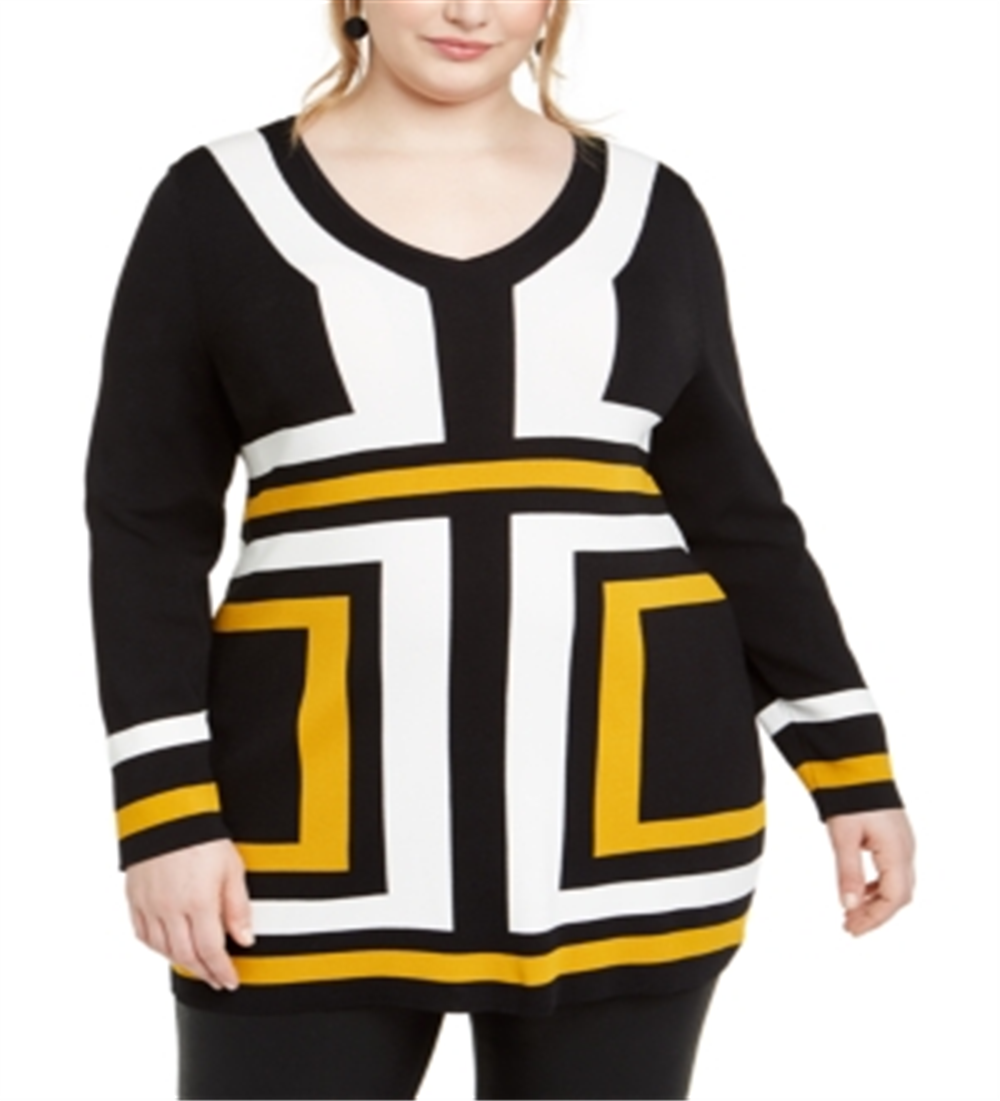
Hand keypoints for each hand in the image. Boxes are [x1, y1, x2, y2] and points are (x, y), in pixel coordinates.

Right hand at [124, 837, 254, 990]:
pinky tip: (169, 947)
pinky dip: (157, 947)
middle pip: (186, 955)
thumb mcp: (232, 869)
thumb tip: (245, 939)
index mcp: (198, 903)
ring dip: (182, 962)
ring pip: (163, 949)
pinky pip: (143, 934)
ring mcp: (149, 906)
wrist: (169, 814)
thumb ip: (238, 907)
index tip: (230, 981)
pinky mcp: (134, 899)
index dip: (221, 970)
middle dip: (204, 972)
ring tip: (198, 966)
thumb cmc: (202, 837)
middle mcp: (170, 909)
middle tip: (217, 980)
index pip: (210, 950)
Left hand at [825, 808, 915, 935]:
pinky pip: (892, 871)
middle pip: (898, 896)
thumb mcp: (843, 837)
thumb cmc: (851, 796)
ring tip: (851, 911)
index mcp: (896, 852)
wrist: (857, 765)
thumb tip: (848, 905)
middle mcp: (905, 850)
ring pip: (897, 884)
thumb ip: (848, 873)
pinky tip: (860, 890)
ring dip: (876, 901)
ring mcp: (902, 843)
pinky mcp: (895, 837)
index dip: (873, 918)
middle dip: (875, 914)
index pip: (892, 899)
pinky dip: (877, 886)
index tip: (851, 928)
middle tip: (849, 925)